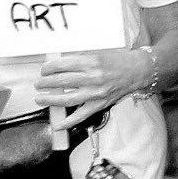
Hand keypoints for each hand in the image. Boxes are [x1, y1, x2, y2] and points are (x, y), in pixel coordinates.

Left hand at [34, 48, 151, 127]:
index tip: (44, 69)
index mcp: (92, 61)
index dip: (50, 68)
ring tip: (40, 98)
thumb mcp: (99, 54)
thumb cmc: (120, 60)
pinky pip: (80, 115)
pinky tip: (57, 124)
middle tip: (39, 83)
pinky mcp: (99, 104)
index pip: (64, 65)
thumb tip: (61, 67)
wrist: (138, 70)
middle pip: (62, 81)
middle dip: (46, 82)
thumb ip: (81, 60)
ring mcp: (95, 93)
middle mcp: (93, 77)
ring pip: (67, 98)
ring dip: (50, 99)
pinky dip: (67, 122)